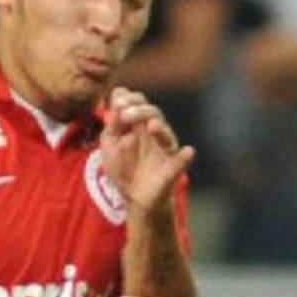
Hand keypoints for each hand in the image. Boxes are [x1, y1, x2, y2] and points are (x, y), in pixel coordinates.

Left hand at [100, 87, 194, 213]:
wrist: (133, 197)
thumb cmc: (122, 168)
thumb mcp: (109, 146)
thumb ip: (111, 125)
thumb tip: (115, 99)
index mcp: (138, 125)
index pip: (139, 104)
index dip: (130, 99)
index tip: (117, 102)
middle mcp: (154, 134)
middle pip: (153, 113)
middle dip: (140, 110)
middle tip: (125, 114)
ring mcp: (164, 149)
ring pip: (166, 133)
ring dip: (159, 127)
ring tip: (151, 127)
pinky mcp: (172, 168)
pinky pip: (181, 161)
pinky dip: (184, 157)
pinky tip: (188, 152)